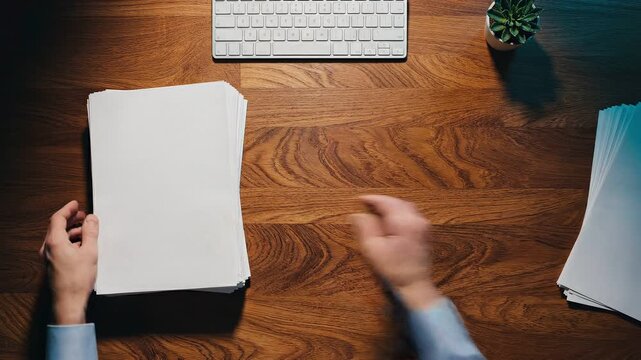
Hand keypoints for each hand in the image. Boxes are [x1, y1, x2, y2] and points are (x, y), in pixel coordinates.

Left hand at [40, 200, 98, 324]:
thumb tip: (91, 219)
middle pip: (56, 227)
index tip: (76, 204)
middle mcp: (48, 248)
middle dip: (70, 219)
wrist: (69, 303)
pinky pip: (60, 247)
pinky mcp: (53, 265)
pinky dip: (70, 241)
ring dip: (72, 231)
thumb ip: (91, 232)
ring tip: (87, 230)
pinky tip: (83, 245)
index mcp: (54, 242)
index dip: (68, 209)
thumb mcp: (90, 252)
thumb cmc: (77, 280)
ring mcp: (49, 257)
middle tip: (83, 215)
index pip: (57, 219)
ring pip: (59, 238)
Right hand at [351, 195, 442, 309]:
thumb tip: (358, 214)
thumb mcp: (373, 249)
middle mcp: (417, 220)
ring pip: (406, 207)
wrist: (416, 284)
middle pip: (398, 202)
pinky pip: (412, 215)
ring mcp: (424, 226)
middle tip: (368, 205)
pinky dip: (400, 212)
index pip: (386, 202)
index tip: (359, 200)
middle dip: (382, 202)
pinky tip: (392, 220)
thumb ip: (365, 228)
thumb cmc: (393, 269)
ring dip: (392, 206)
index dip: (372, 199)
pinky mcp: (426, 233)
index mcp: (403, 223)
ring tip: (378, 211)